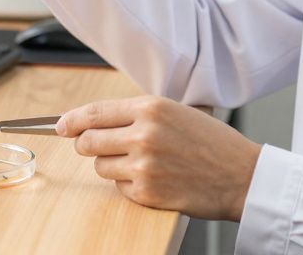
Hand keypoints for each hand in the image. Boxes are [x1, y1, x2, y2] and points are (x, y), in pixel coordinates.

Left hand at [57, 96, 261, 220]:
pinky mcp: (147, 192)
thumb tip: (92, 121)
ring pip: (100, 166)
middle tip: (96, 147)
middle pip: (88, 142)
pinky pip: (119, 188)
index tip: (60, 126)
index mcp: (151, 108)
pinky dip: (129, 185)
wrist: (241, 176)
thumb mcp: (176, 112)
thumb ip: (136, 114)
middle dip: (86, 145)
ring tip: (140, 163)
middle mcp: (144, 135)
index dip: (71, 120)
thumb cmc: (211, 142)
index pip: (94, 112)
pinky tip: (154, 179)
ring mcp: (144, 166)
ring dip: (111, 166)